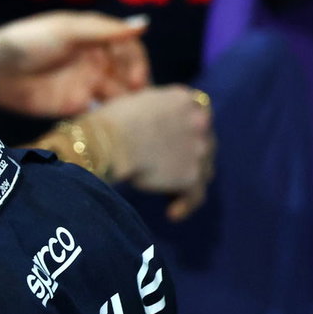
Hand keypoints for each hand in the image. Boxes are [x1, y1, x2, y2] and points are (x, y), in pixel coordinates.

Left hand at [0, 11, 150, 117]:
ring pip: (118, 93)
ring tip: (131, 112)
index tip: (136, 78)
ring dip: (127, 101)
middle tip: (137, 98)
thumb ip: (104, 30)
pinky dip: (111, 114)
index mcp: (94, 39)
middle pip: (127, 72)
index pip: (129, 48)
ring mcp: (85, 84)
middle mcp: (94, 60)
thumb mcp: (67, 29)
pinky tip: (113, 120)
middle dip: (137, 84)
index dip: (137, 61)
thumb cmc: (28, 41)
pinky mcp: (73, 106)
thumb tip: (144, 25)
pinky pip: (100, 111)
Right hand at [83, 85, 214, 220]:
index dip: (187, 129)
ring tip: (170, 193)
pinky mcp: (191, 175)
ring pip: (204, 170)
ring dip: (190, 180)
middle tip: (170, 169)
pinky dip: (185, 205)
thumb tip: (142, 120)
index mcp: (183, 99)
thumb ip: (149, 108)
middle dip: (190, 156)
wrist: (107, 142)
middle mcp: (199, 121)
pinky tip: (173, 214)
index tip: (174, 140)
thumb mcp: (132, 102)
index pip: (197, 113)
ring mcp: (198, 149)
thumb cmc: (107, 121)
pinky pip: (195, 195)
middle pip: (205, 142)